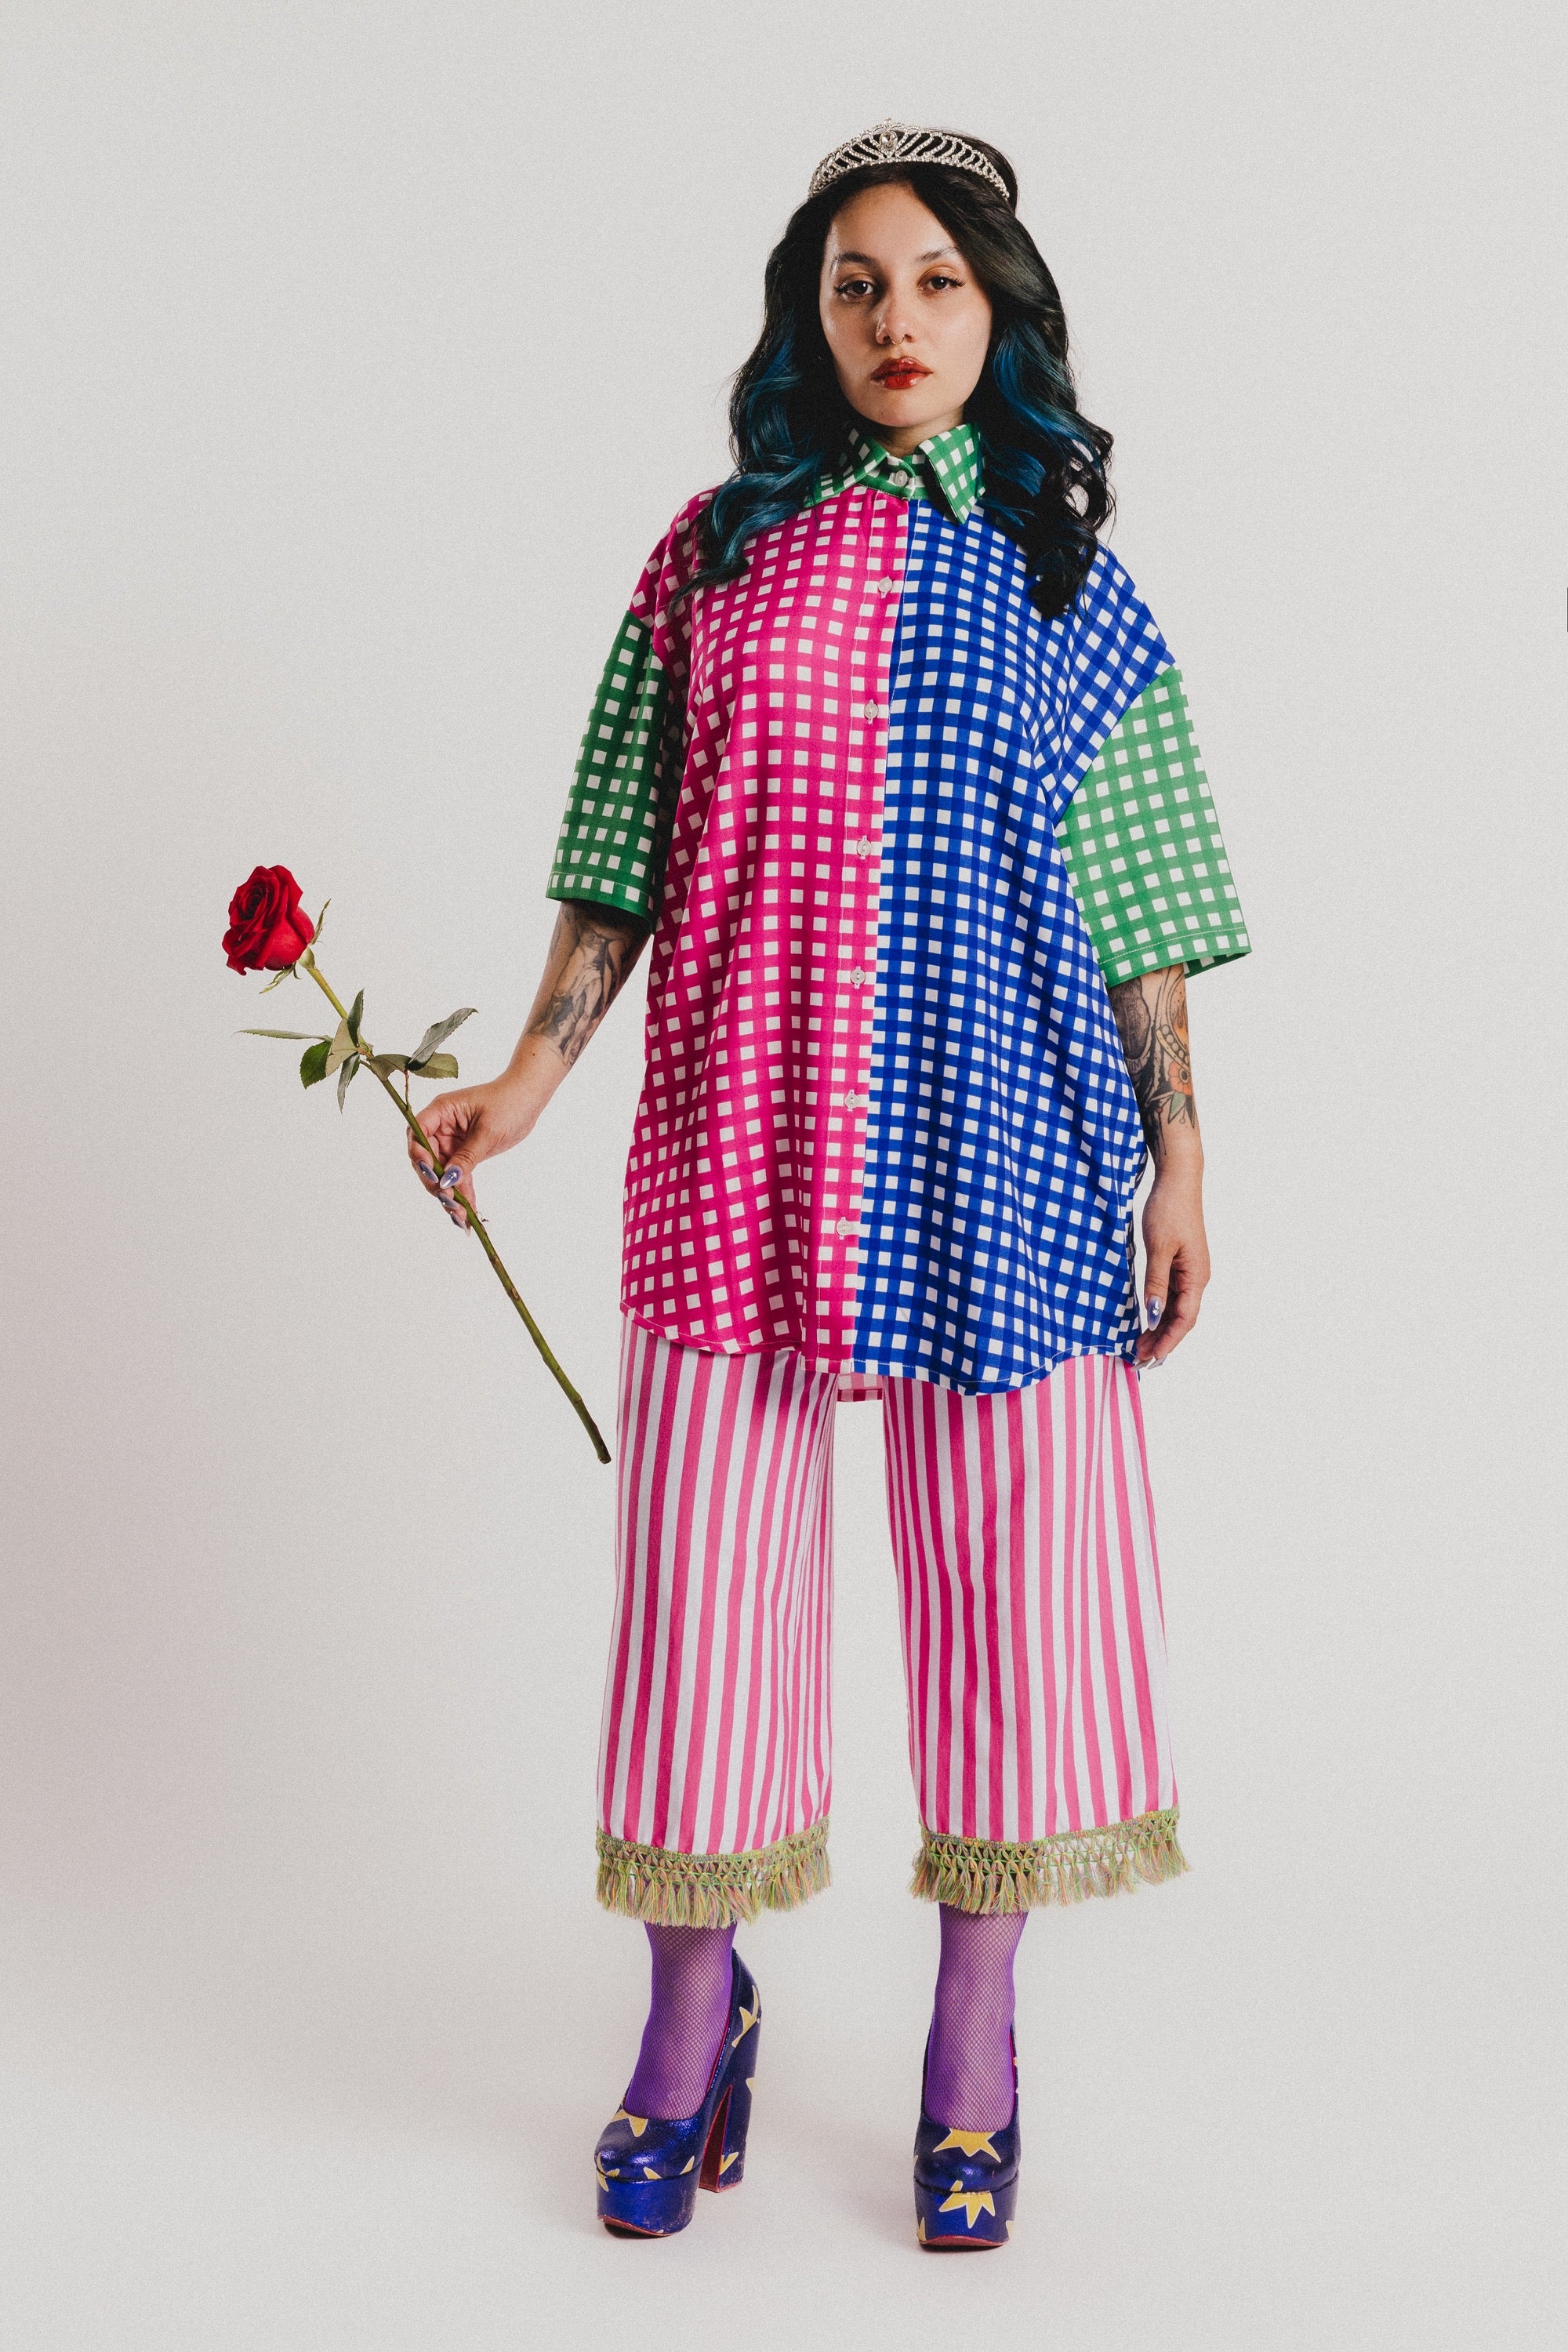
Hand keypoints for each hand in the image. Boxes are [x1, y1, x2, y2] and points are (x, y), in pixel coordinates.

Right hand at [406, 1076, 534, 1227]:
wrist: (528, 1098)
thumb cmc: (508, 1103)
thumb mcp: (487, 1132)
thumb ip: (466, 1157)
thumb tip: (448, 1180)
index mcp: (441, 1111)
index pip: (417, 1134)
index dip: (419, 1156)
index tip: (432, 1175)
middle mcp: (441, 1127)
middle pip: (426, 1159)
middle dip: (435, 1182)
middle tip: (449, 1201)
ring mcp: (452, 1142)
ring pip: (442, 1172)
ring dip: (449, 1194)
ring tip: (460, 1216)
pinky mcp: (464, 1153)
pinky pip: (459, 1176)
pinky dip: (463, 1193)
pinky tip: (467, 1213)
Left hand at [1136, 1166, 1209, 1366]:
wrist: (1177, 1181)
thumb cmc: (1168, 1210)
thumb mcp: (1158, 1248)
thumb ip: (1156, 1283)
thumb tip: (1154, 1315)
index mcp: (1196, 1276)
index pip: (1185, 1319)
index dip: (1168, 1341)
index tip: (1151, 1358)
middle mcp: (1197, 1278)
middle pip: (1181, 1319)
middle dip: (1161, 1341)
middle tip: (1138, 1359)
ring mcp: (1189, 1271)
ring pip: (1175, 1309)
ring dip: (1159, 1328)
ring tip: (1139, 1345)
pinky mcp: (1180, 1264)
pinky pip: (1171, 1295)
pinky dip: (1159, 1311)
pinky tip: (1146, 1320)